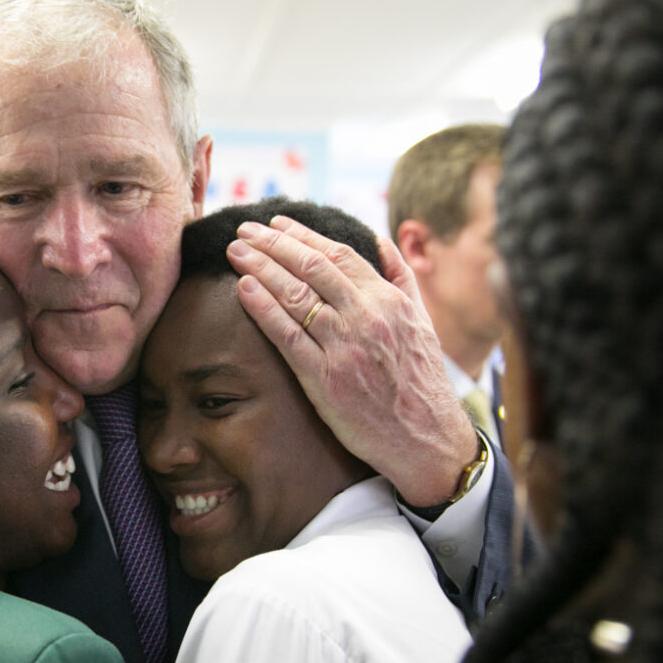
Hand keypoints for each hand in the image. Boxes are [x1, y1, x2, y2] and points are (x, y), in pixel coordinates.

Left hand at [226, 215, 476, 507]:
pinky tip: (242, 288)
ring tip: (235, 251)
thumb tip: (380, 239)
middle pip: (310, 267)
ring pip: (295, 295)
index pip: (338, 254)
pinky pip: (287, 336)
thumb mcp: (423, 320)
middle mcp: (366, 317)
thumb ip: (401, 277)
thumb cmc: (422, 380)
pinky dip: (263, 308)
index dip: (302, 235)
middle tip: (244, 229)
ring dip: (260, 267)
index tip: (276, 223)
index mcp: (388, 300)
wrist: (426, 439)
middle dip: (272, 243)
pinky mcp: (325, 379)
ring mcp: (344, 347)